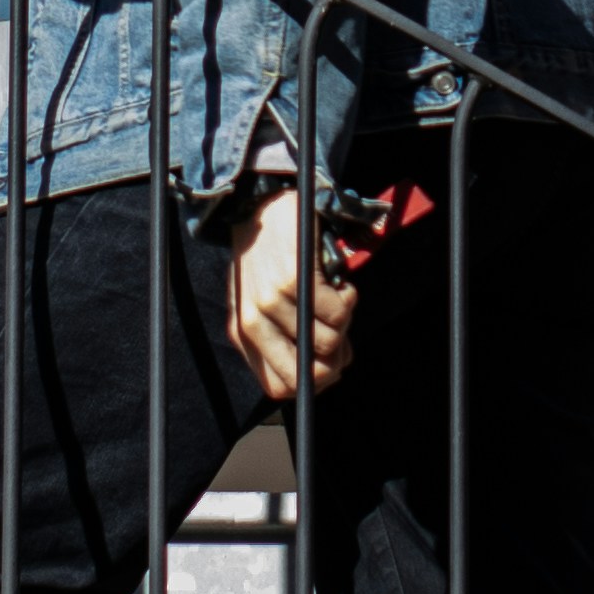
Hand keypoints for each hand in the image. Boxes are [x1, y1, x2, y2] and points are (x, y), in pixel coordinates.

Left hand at [223, 182, 359, 404]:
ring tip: (338, 300)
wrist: (258, 206)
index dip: (312, 383)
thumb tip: (324, 367)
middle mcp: (255, 321)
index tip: (328, 363)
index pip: (279, 387)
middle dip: (336, 362)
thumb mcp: (259, 301)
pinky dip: (350, 301)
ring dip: (345, 324)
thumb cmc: (265, 258)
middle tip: (342, 334)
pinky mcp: (297, 278)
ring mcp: (274, 300)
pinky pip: (339, 313)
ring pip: (329, 342)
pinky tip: (341, 285)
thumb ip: (280, 336)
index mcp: (244, 334)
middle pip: (309, 374)